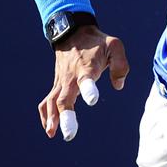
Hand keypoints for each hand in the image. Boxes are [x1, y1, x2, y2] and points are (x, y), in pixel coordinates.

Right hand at [38, 25, 128, 141]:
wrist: (72, 32)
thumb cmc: (97, 42)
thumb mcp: (114, 45)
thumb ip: (120, 65)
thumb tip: (118, 85)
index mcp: (86, 67)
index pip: (86, 79)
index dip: (88, 89)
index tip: (92, 100)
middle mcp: (71, 77)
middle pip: (64, 98)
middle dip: (66, 116)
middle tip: (69, 134)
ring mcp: (61, 82)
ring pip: (52, 102)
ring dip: (52, 119)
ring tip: (54, 134)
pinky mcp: (56, 85)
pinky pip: (47, 102)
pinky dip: (45, 115)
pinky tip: (49, 130)